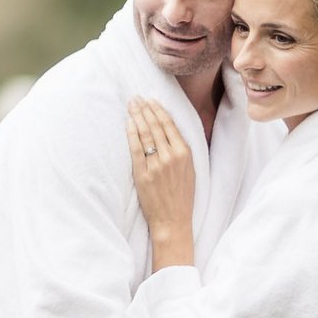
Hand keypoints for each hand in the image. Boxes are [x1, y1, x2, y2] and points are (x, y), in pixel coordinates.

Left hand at [127, 97, 194, 268]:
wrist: (173, 220)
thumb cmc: (182, 196)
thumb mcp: (190, 170)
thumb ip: (181, 150)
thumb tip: (170, 129)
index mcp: (185, 153)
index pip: (169, 124)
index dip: (158, 110)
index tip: (150, 100)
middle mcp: (171, 156)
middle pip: (155, 126)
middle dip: (145, 109)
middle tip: (136, 97)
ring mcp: (156, 165)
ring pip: (145, 134)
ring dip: (136, 116)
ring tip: (131, 105)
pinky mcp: (143, 174)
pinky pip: (135, 149)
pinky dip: (131, 134)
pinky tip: (127, 123)